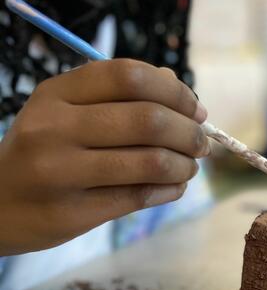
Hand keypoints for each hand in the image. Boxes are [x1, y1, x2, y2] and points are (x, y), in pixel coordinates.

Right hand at [0, 59, 208, 254]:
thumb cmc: (40, 151)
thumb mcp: (64, 111)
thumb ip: (116, 96)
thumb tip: (176, 87)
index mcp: (56, 93)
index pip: (129, 76)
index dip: (175, 91)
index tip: (196, 109)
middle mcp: (55, 128)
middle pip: (147, 119)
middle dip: (189, 132)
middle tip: (202, 143)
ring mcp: (61, 172)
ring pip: (150, 162)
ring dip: (184, 164)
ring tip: (190, 166)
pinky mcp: (73, 213)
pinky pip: (139, 197)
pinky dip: (171, 190)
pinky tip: (176, 186)